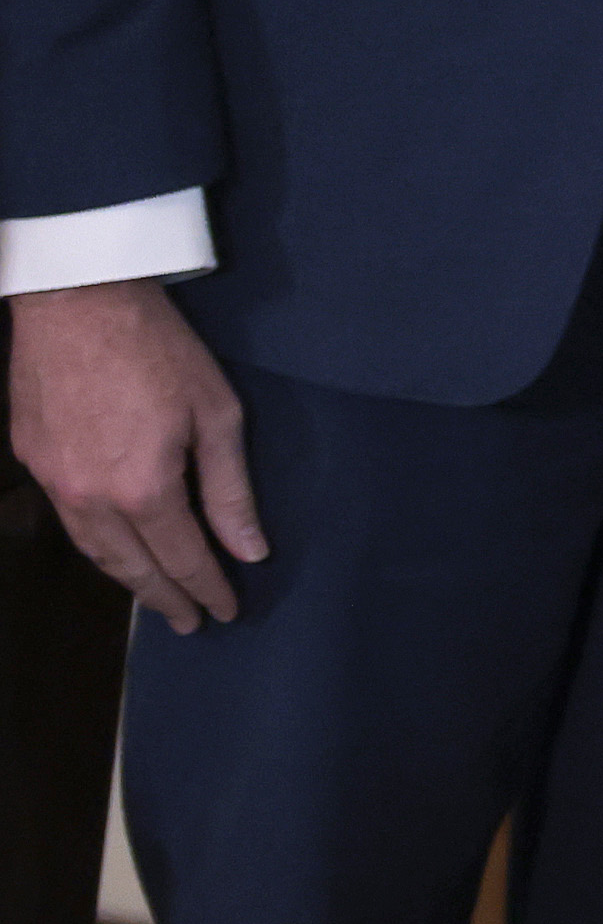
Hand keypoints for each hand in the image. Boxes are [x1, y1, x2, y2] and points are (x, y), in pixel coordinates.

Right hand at [7, 279, 262, 628]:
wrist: (77, 301)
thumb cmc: (159, 349)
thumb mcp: (218, 414)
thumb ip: (230, 490)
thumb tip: (250, 549)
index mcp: (143, 489)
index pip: (182, 558)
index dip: (207, 588)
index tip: (226, 612)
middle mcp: (91, 498)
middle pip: (131, 566)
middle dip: (165, 598)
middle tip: (191, 622)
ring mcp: (53, 480)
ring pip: (93, 549)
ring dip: (126, 578)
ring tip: (156, 596)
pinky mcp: (30, 458)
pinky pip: (68, 520)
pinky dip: (96, 544)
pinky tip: (113, 548)